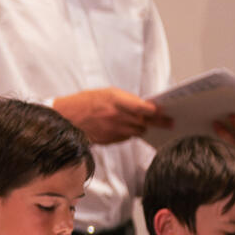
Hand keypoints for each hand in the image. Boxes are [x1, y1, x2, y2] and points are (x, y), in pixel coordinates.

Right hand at [53, 87, 171, 144]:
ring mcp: (112, 129)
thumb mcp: (105, 93)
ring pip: (137, 131)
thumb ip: (125, 99)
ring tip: (150, 124)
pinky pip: (126, 138)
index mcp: (115, 99)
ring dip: (144, 127)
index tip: (165, 111)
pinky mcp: (108, 140)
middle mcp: (115, 115)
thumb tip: (143, 106)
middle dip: (159, 122)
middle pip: (144, 122)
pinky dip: (130, 133)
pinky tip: (129, 128)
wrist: (65, 118)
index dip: (157, 111)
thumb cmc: (84, 103)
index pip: (144, 108)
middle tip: (170, 122)